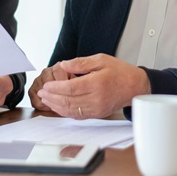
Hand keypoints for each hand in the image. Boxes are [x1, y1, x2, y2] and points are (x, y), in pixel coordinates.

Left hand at [35, 54, 149, 118]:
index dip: (55, 87)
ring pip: (70, 110)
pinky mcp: (97, 114)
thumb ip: (80, 63)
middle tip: (42, 92)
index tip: (46, 85)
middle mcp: (96, 98)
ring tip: (46, 99)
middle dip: (51, 96)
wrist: (135, 86)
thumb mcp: (101, 59)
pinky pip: (77, 115)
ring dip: (55, 105)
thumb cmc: (120, 72)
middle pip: (68, 100)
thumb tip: (63, 65)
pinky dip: (65, 111)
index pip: (70, 88)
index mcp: (97, 83)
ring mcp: (97, 108)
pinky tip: (58, 106)